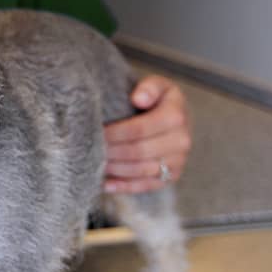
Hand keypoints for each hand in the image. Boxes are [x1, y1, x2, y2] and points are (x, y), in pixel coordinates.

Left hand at [103, 75, 191, 193]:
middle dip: (111, 152)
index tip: (96, 132)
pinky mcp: (171, 176)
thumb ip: (149, 87)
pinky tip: (105, 184)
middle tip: (89, 149)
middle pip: (138, 151)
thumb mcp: (157, 85)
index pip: (139, 129)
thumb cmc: (159, 99)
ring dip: (115, 169)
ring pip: (141, 170)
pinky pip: (147, 185)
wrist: (175, 116)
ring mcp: (178, 162)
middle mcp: (181, 141)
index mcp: (175, 117)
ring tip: (94, 163)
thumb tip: (138, 98)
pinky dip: (124, 187)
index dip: (114, 133)